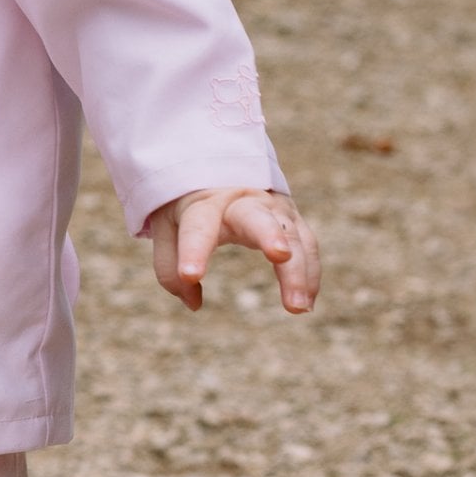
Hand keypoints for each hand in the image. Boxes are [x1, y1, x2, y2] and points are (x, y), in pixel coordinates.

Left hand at [149, 186, 319, 314]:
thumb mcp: (166, 228)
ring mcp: (273, 208)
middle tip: (279, 255)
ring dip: (298, 271)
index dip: (193, 251)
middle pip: (258, 218)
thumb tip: (194, 304)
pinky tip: (307, 304)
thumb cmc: (188, 206)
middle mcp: (243, 202)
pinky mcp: (292, 219)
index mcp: (204, 203)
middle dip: (270, 235)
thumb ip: (169, 267)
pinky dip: (309, 275)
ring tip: (298, 308)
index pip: (198, 227)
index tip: (190, 275)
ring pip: (292, 235)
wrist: (219, 169)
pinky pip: (307, 245)